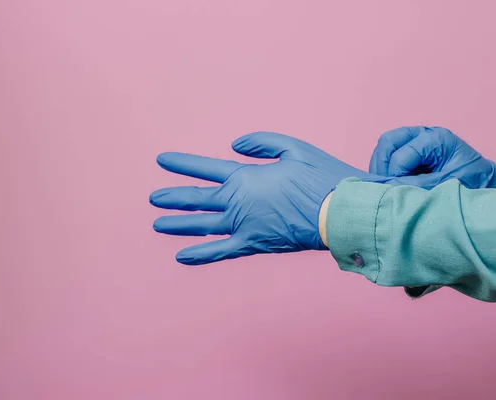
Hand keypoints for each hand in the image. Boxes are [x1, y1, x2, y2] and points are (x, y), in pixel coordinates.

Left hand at [150, 132, 373, 264]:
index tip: (161, 160)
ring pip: (203, 225)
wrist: (342, 212)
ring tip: (157, 223)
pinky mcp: (255, 245)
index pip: (205, 167)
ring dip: (179, 223)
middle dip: (173, 197)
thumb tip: (232, 144)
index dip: (182, 163)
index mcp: (246, 177)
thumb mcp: (293, 148)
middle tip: (154, 198)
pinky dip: (201, 254)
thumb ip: (260, 143)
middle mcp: (238, 202)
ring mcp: (244, 226)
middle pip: (198, 199)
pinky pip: (222, 251)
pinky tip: (182, 256)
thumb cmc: (322, 177)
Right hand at [369, 126, 495, 188]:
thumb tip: (390, 187)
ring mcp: (415, 140)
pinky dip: (385, 167)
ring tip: (387, 184)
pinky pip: (388, 154)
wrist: (485, 183)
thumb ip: (418, 185)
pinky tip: (391, 180)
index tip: (398, 191)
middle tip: (384, 185)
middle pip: (388, 141)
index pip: (402, 154)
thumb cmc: (473, 182)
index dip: (395, 174)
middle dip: (382, 164)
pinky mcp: (410, 150)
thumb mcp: (447, 185)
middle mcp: (423, 134)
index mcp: (436, 139)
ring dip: (381, 166)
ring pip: (384, 146)